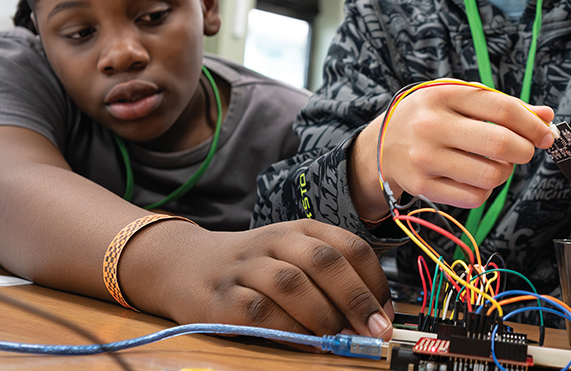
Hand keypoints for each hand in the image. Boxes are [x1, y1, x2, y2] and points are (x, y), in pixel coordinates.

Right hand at [125, 219, 393, 340]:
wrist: (183, 265)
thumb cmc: (253, 267)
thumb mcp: (293, 257)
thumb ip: (331, 280)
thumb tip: (374, 317)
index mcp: (302, 229)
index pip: (350, 247)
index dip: (374, 282)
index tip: (386, 314)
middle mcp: (276, 241)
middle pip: (324, 261)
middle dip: (356, 298)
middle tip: (375, 330)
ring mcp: (247, 268)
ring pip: (292, 283)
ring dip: (323, 314)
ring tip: (338, 338)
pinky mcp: (221, 299)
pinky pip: (259, 311)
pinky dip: (286, 328)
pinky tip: (302, 341)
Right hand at [350, 80, 555, 217]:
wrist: (383, 142)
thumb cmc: (433, 115)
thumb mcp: (461, 98)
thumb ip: (503, 105)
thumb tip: (546, 117)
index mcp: (445, 94)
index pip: (503, 109)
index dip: (533, 124)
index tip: (545, 134)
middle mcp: (432, 125)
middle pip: (500, 143)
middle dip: (525, 151)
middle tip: (525, 151)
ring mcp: (425, 157)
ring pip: (491, 175)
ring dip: (505, 172)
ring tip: (496, 163)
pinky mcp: (423, 185)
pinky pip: (475, 197)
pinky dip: (486, 190)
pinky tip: (477, 177)